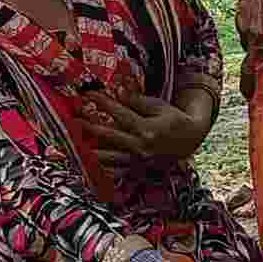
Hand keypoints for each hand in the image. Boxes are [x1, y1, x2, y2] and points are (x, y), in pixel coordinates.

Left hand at [83, 91, 208, 165]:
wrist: (189, 141)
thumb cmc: (173, 119)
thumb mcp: (158, 106)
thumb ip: (137, 101)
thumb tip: (118, 90)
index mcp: (147, 129)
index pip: (119, 113)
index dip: (102, 102)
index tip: (87, 95)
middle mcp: (141, 147)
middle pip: (109, 136)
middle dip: (88, 126)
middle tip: (72, 119)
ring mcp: (138, 161)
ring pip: (108, 157)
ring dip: (89, 149)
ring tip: (74, 141)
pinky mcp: (137, 169)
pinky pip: (115, 170)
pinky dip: (101, 167)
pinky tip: (87, 162)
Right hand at [234, 0, 262, 106]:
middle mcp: (257, 39)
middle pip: (250, 72)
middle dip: (250, 89)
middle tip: (252, 99)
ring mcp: (245, 29)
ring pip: (248, 53)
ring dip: (252, 63)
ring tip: (257, 69)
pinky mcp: (239, 18)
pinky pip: (245, 36)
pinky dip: (252, 41)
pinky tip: (260, 36)